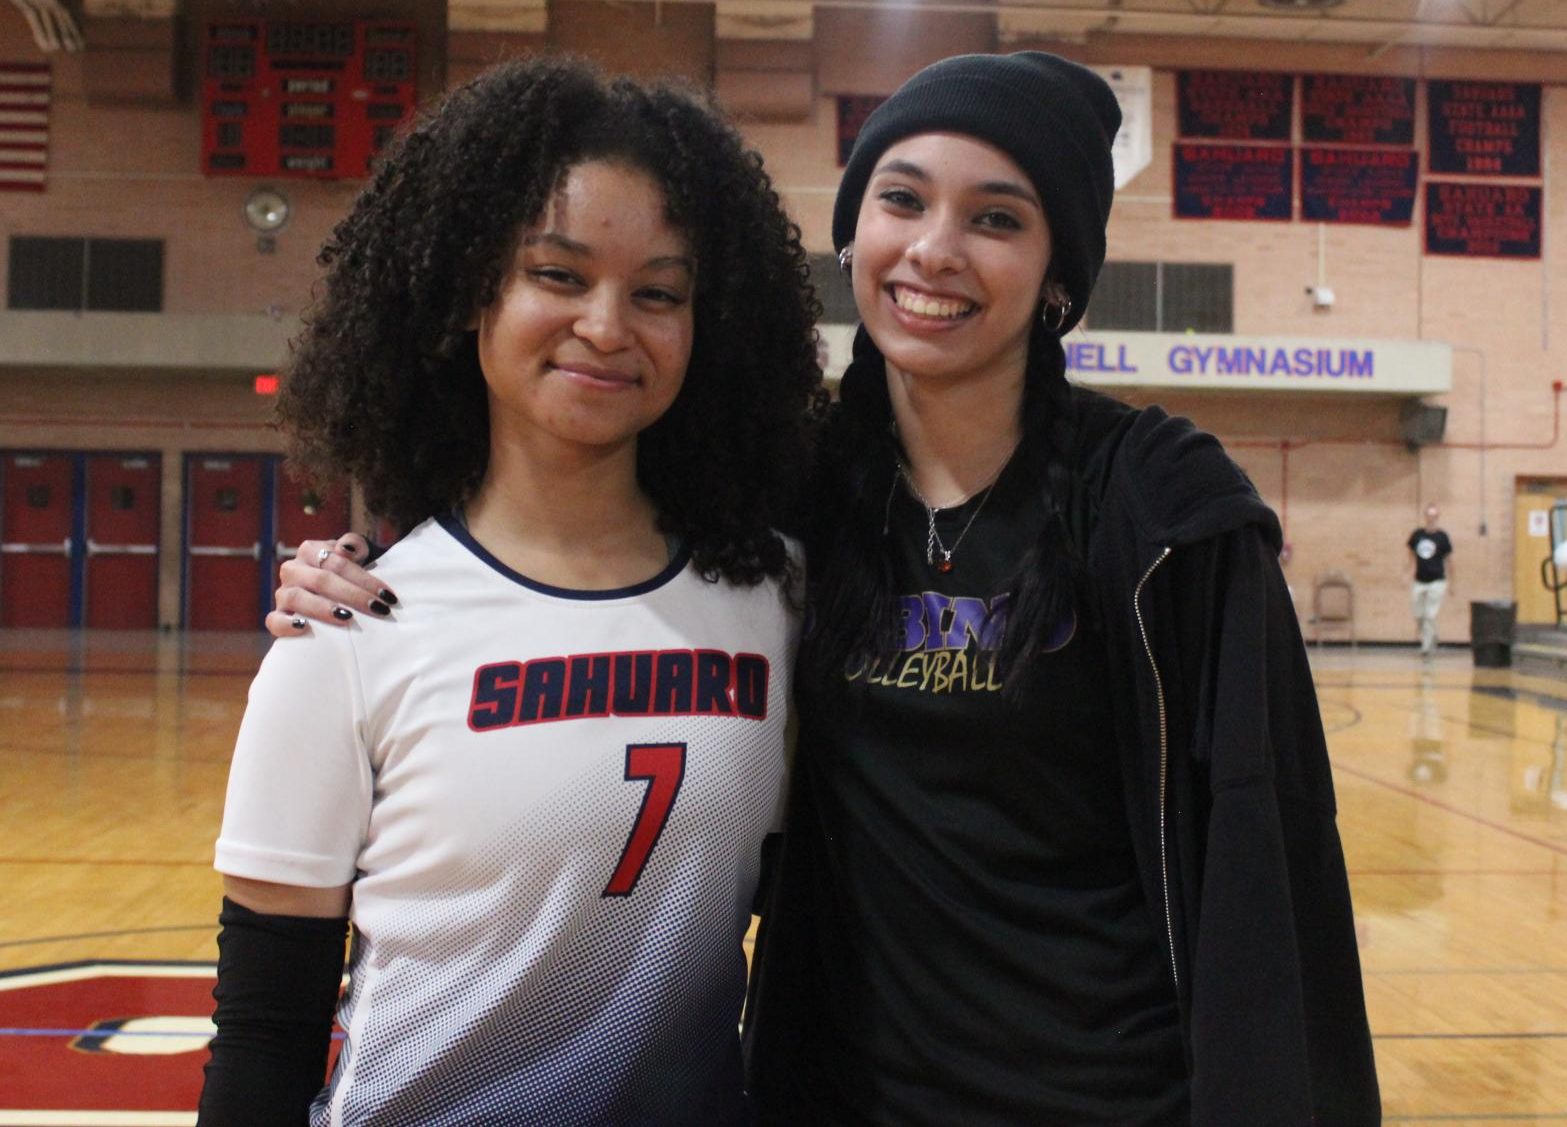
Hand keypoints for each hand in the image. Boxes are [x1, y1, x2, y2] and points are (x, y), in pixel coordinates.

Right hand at [266, 534, 398, 636]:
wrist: (331, 592)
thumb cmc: (348, 572)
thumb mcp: (357, 554)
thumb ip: (355, 545)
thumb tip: (345, 549)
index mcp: (310, 550)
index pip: (338, 563)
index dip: (365, 579)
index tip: (388, 596)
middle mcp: (293, 570)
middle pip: (322, 580)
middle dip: (353, 595)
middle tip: (379, 609)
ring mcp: (282, 593)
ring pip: (297, 598)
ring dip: (323, 608)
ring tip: (347, 617)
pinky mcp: (276, 616)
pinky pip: (273, 620)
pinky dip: (286, 624)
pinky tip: (304, 627)